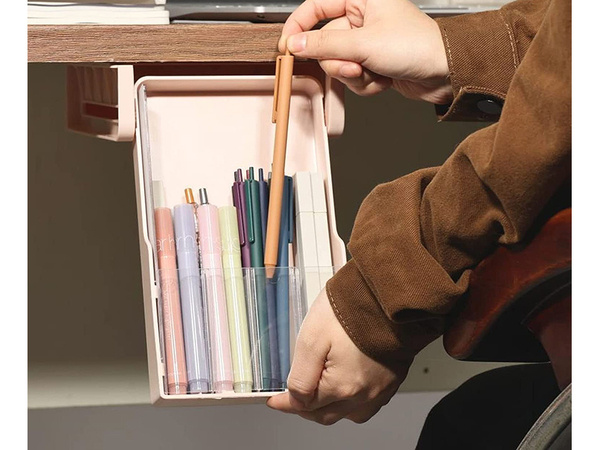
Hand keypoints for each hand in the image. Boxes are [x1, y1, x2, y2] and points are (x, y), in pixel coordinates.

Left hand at [267, 288, 408, 424]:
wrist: (386, 294)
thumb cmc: (351, 310)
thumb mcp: (311, 340)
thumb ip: (301, 377)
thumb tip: (296, 399)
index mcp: (343, 387)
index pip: (306, 407)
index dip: (287, 403)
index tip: (275, 401)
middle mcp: (365, 395)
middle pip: (327, 415)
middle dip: (306, 408)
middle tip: (292, 397)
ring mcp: (382, 388)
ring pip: (350, 413)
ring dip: (331, 407)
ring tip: (318, 392)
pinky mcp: (392, 378)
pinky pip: (369, 402)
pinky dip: (353, 400)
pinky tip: (345, 385)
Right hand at [278, 0, 452, 103]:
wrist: (446, 73)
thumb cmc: (416, 46)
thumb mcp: (363, 44)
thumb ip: (324, 44)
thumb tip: (294, 44)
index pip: (315, 7)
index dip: (298, 27)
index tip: (288, 47)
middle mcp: (362, 18)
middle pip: (325, 42)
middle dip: (338, 61)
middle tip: (353, 66)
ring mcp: (367, 42)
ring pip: (338, 63)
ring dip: (353, 75)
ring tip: (373, 72)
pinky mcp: (373, 63)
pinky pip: (353, 77)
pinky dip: (365, 83)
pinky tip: (382, 79)